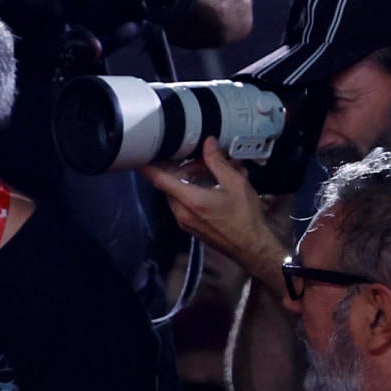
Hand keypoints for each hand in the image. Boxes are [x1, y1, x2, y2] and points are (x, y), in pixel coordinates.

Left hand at [139, 138, 284, 281]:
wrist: (251, 246)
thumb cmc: (245, 217)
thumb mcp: (235, 183)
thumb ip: (217, 162)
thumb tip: (208, 144)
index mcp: (190, 200)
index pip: (160, 180)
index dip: (148, 166)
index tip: (139, 157)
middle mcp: (182, 212)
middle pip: (171, 184)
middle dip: (184, 169)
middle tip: (205, 163)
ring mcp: (185, 221)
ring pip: (178, 194)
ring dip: (191, 180)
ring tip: (214, 174)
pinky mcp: (191, 226)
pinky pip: (185, 204)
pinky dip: (194, 192)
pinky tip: (214, 188)